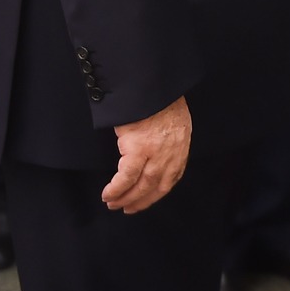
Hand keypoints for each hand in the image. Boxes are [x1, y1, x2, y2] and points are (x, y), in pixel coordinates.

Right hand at [104, 96, 191, 213]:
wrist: (153, 82)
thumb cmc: (159, 95)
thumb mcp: (173, 117)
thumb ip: (168, 136)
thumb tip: (157, 147)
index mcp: (181, 144)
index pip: (172, 177)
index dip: (157, 192)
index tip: (146, 199)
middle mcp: (172, 153)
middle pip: (157, 186)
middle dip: (141, 200)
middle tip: (127, 208)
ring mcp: (156, 153)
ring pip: (141, 185)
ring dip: (125, 198)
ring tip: (113, 203)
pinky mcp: (138, 149)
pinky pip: (126, 177)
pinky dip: (116, 188)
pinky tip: (108, 194)